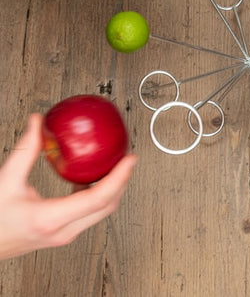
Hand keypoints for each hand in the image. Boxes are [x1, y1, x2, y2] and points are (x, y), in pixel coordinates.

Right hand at [0, 113, 136, 259]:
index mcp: (50, 218)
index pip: (98, 198)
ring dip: (114, 189)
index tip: (130, 159)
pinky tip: (94, 177)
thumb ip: (25, 150)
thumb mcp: (6, 181)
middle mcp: (62, 231)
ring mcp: (64, 235)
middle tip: (129, 159)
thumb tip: (38, 122)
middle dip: (123, 181)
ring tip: (118, 165)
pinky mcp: (62, 233)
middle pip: (108, 206)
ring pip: (102, 213)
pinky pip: (90, 213)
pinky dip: (100, 195)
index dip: (119, 177)